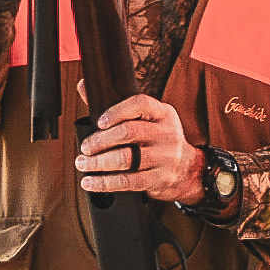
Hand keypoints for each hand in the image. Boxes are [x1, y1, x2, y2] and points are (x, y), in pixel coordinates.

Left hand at [76, 94, 206, 204]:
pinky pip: (128, 181)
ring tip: (83, 163)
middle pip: (129, 132)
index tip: (99, 122)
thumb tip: (83, 86)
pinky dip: (105, 183)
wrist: (186, 169)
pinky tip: (91, 182)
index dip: (117, 111)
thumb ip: (115, 105)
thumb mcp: (146, 119)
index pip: (140, 104)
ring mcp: (165, 158)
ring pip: (127, 159)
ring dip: (99, 162)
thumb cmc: (158, 140)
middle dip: (101, 140)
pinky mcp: (159, 179)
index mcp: (163, 113)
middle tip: (85, 147)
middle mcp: (167, 133)